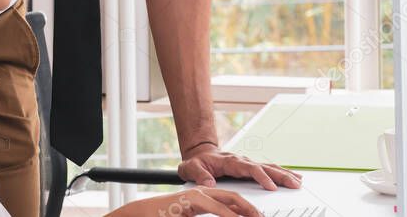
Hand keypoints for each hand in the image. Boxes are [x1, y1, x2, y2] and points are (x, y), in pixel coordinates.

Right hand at [106, 187, 261, 216]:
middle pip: (233, 196)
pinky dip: (227, 213)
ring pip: (227, 199)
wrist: (142, 214)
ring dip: (244, 209)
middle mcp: (203, 192)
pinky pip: (213, 207)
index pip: (231, 199)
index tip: (259, 216)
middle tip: (263, 216)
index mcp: (204, 197)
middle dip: (251, 206)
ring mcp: (197, 195)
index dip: (247, 207)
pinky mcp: (191, 201)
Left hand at [179, 143, 301, 190]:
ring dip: (284, 174)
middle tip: (295, 184)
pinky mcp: (250, 167)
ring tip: (298, 181)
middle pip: (265, 167)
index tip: (271, 187)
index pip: (250, 169)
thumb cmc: (196, 162)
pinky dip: (281, 172)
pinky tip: (292, 177)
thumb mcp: (191, 168)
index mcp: (230, 161)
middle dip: (280, 176)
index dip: (261, 177)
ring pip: (269, 167)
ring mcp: (248, 163)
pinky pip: (269, 169)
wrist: (199, 153)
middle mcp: (242, 161)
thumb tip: (210, 184)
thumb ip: (200, 175)